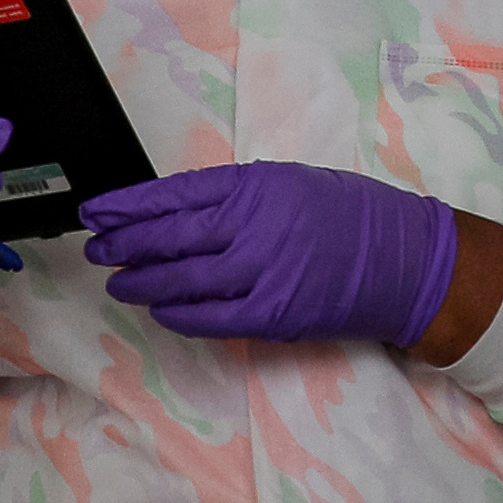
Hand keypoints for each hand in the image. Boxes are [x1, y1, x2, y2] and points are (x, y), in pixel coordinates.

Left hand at [80, 161, 458, 347]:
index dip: (129, 205)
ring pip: (182, 279)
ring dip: (142, 282)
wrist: (406, 260)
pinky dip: (178, 314)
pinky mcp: (273, 313)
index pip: (175, 193)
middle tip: (96, 248)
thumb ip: (237, 197)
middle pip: (169, 237)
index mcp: (257, 184)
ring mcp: (263, 271)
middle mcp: (255, 224)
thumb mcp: (290, 184)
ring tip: (118, 282)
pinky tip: (159, 309)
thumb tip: (177, 212)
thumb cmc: (350, 216)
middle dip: (124, 244)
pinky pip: (210, 317)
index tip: (98, 211)